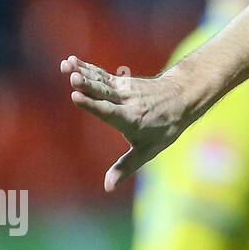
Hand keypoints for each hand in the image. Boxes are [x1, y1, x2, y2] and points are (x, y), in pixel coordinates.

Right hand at [60, 55, 192, 191]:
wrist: (182, 98)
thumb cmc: (164, 128)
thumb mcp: (148, 151)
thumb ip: (125, 168)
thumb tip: (107, 188)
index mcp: (130, 118)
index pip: (108, 111)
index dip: (91, 104)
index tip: (75, 96)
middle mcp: (126, 101)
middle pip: (103, 92)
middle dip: (87, 85)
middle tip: (73, 77)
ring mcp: (123, 89)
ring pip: (100, 80)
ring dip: (82, 72)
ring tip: (66, 65)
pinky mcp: (120, 81)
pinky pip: (101, 75)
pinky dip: (87, 68)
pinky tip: (70, 62)